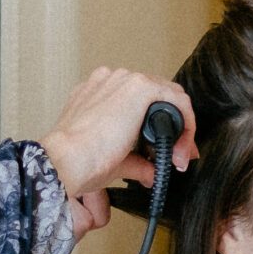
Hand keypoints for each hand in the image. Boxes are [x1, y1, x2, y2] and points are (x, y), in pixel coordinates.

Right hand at [41, 69, 197, 238]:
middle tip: (180, 154)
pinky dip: (187, 123)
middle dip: (175, 126)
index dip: (159, 125)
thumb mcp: (113, 159)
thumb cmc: (77, 160)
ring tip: (179, 155)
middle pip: (158, 97)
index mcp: (99, 93)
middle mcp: (112, 81)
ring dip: (181, 126)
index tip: (168, 151)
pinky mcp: (139, 87)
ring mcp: (124, 80)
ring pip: (169, 96)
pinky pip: (177, 100)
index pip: (140, 102)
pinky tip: (182, 146)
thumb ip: (136, 162)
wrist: (65, 160)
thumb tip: (150, 173)